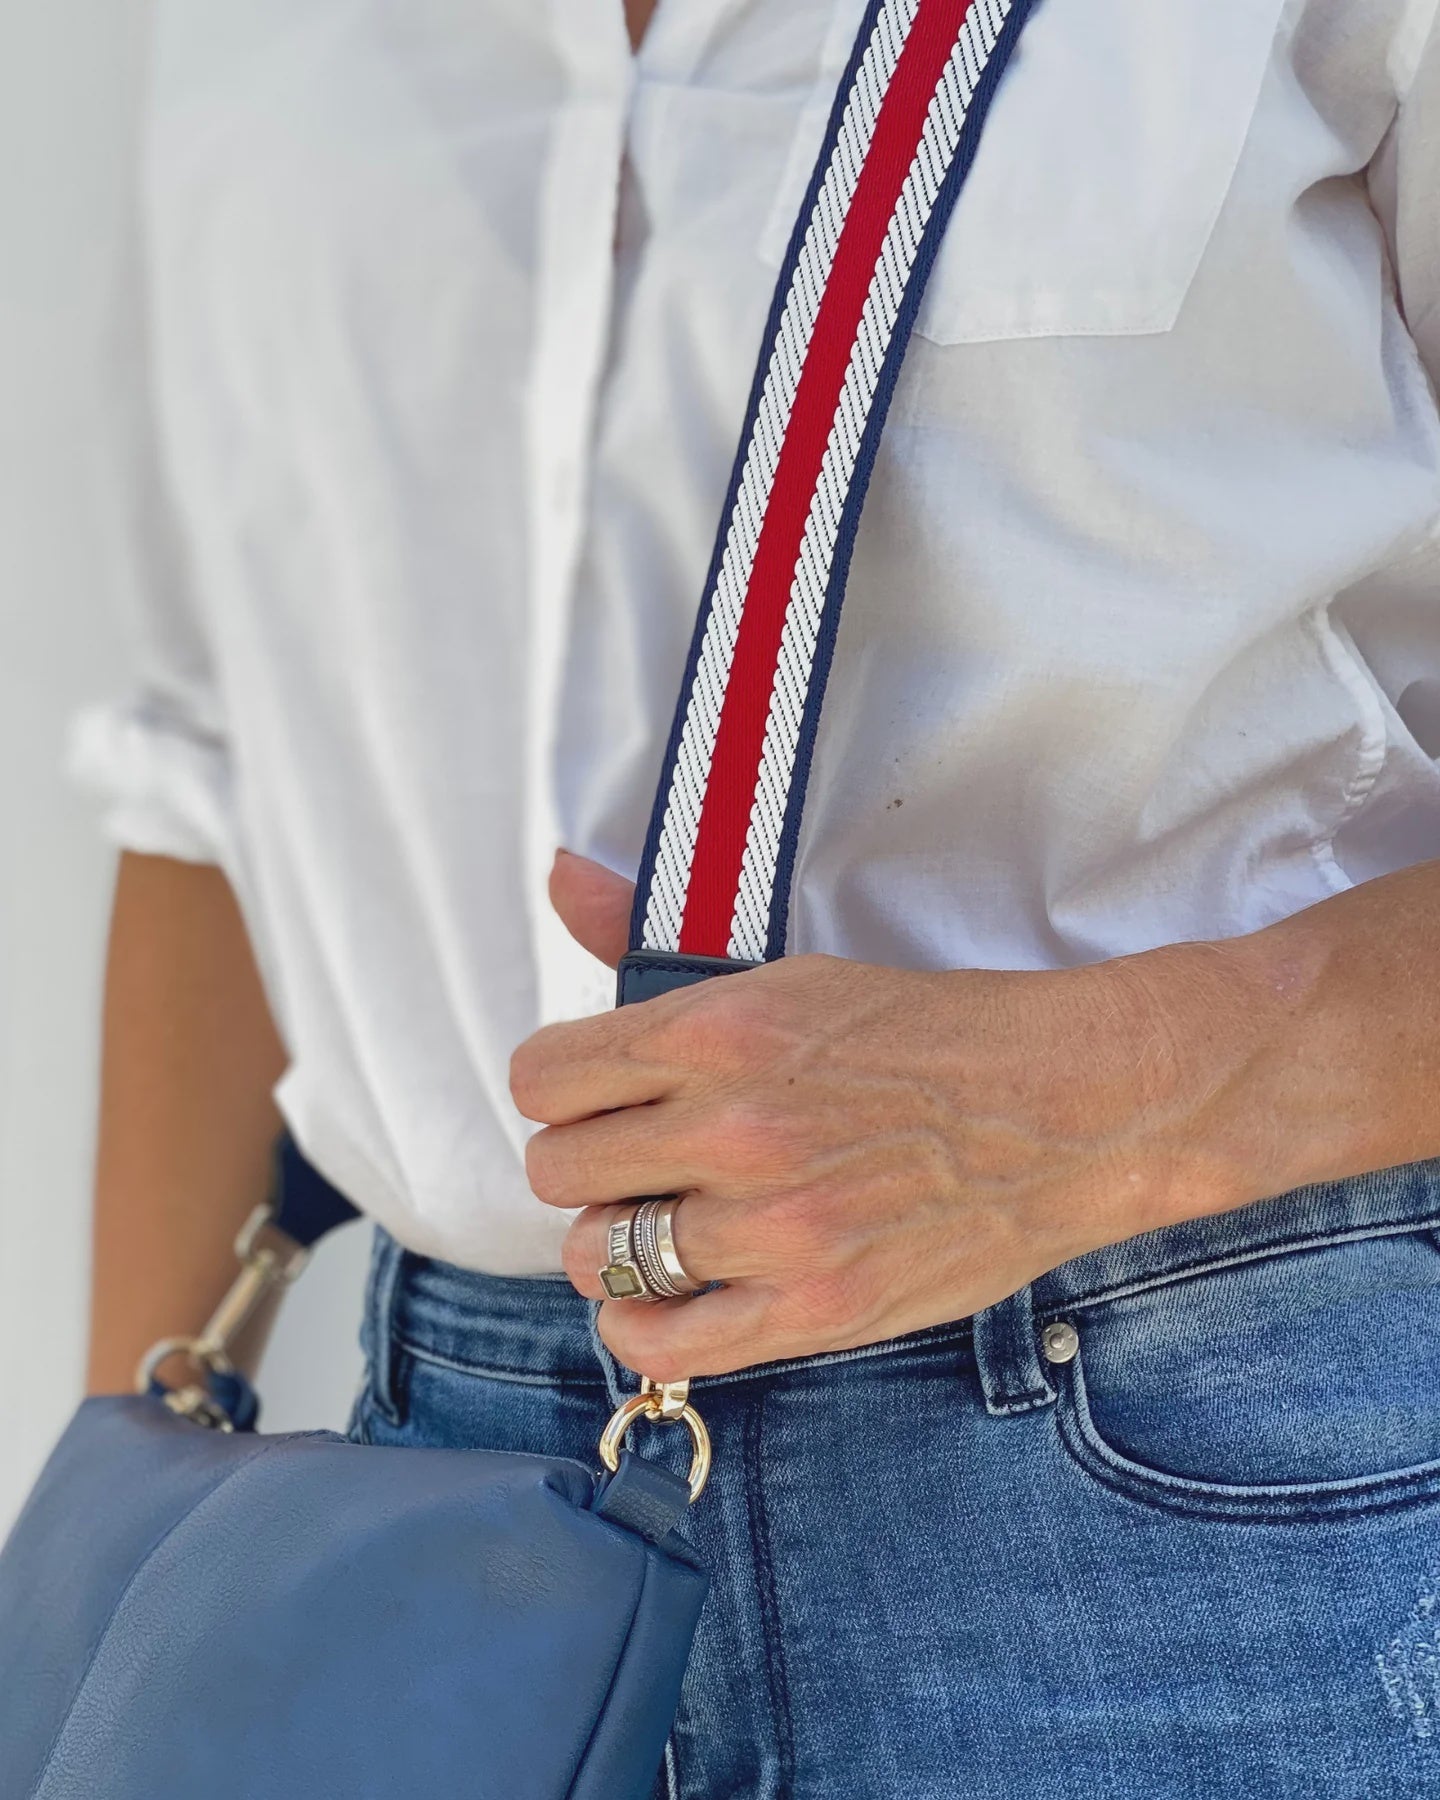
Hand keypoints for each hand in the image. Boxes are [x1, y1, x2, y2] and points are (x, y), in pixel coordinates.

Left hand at [509, 853, 1297, 1380]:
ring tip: (664, 1224)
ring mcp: (774, 1228)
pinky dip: (644, 1324)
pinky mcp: (816, 1308)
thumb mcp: (791, 973)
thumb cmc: (932, 1032)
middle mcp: (732, 1130)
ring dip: (618, 1241)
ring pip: (599, 1256)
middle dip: (585, 1165)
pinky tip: (670, 1294)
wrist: (1068, 1105)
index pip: (544, 1078)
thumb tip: (558, 877)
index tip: (593, 1099)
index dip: (559, 1090)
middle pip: (559, 1171)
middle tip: (634, 1162)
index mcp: (718, 1032)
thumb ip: (656, 940)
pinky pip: (662, 1343)